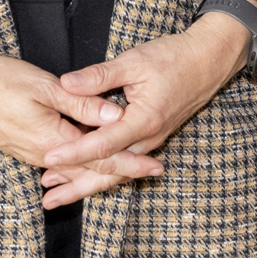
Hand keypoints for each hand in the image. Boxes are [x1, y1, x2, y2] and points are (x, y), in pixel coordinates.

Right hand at [0, 52, 163, 185]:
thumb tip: (115, 117)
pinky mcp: (20, 147)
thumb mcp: (44, 87)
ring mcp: (29, 153)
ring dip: (99, 171)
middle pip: (90, 169)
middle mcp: (42, 154)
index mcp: (53, 141)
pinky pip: (57, 164)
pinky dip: (76, 167)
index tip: (156, 167)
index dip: (131, 162)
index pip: (101, 156)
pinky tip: (83, 168)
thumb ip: (82, 104)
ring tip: (127, 173)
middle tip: (153, 172)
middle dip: (122, 171)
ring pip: (73, 168)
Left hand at [37, 15, 251, 207]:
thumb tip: (66, 84)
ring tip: (59, 194)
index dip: (74, 152)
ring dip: (88, 183)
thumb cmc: (173, 58)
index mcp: (143, 120)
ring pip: (118, 172)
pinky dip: (105, 173)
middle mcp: (148, 138)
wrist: (207, 61)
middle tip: (48, 200)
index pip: (103, 144)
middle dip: (78, 186)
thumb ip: (99, 76)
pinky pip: (125, 164)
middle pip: (110, 171)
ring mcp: (152, 141)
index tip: (49, 157)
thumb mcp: (134, 61)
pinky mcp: (152, 138)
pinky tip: (86, 176)